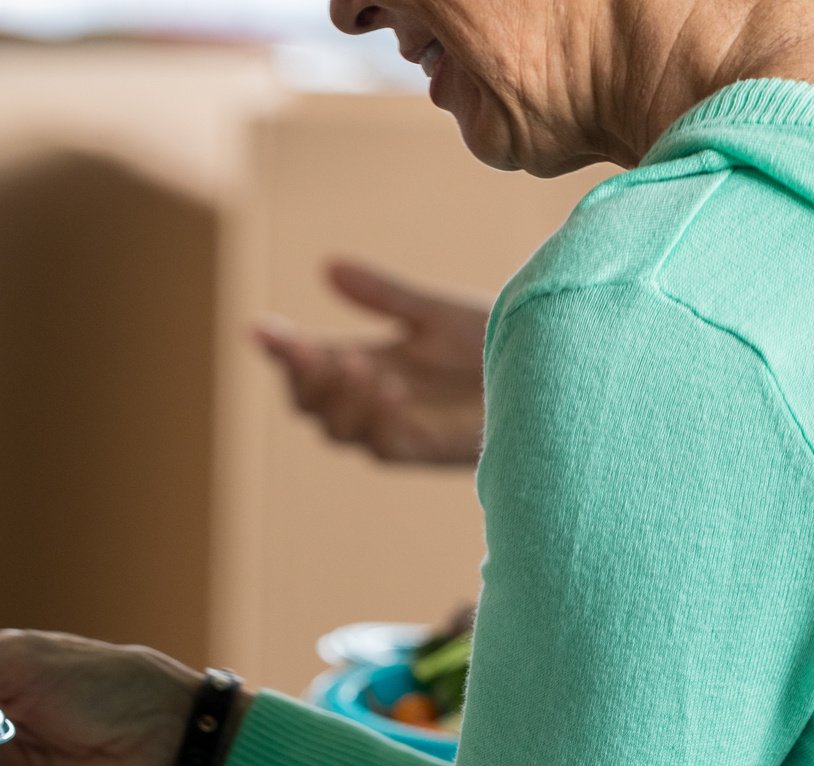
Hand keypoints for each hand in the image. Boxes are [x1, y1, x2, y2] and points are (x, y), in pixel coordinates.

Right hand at [253, 260, 488, 467]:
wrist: (552, 372)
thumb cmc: (497, 342)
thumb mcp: (433, 312)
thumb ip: (383, 296)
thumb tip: (328, 267)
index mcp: (367, 364)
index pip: (308, 363)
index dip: (281, 350)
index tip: (260, 327)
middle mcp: (372, 400)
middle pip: (308, 403)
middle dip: (301, 377)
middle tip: (308, 349)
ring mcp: (395, 428)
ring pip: (336, 428)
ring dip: (339, 398)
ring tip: (360, 363)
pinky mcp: (425, 450)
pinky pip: (382, 444)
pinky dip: (377, 418)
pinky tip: (390, 388)